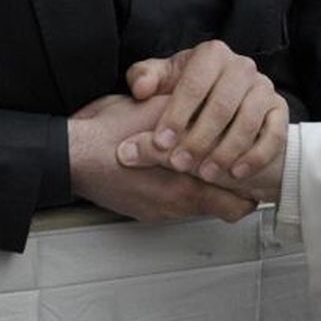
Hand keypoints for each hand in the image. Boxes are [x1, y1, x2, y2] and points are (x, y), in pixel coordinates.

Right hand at [67, 93, 255, 222]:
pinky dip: (183, 193)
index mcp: (186, 183)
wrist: (69, 155)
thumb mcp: (158, 112)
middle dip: (235, 192)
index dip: (250, 185)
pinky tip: (176, 173)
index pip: (238, 200)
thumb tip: (220, 108)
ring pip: (201, 207)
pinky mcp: (145, 212)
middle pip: (226, 209)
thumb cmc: (110, 131)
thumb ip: (193, 115)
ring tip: (208, 166)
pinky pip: (176, 208)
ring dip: (207, 190)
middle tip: (238, 170)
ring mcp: (160, 212)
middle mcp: (176, 205)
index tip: (252, 169)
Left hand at [119, 39, 287, 184]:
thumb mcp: (163, 81)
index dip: (176, 115)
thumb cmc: (187, 92)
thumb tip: (141, 89)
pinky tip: (236, 173)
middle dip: (199, 138)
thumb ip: (145, 78)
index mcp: (211, 54)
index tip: (160, 143)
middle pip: (223, 104)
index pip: (194, 84)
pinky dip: (255, 156)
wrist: (225, 104)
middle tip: (180, 164)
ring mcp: (264, 87)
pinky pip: (274, 134)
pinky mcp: (280, 109)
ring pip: (249, 120)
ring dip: (227, 151)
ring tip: (206, 174)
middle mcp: (241, 66)